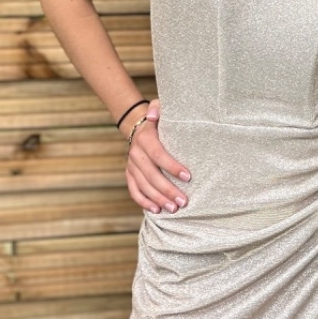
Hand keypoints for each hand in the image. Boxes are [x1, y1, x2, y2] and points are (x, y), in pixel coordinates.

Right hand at [125, 99, 190, 213]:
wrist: (139, 127)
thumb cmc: (158, 120)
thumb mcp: (159, 108)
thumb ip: (158, 108)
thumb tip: (152, 115)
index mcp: (145, 138)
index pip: (158, 154)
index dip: (172, 166)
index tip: (188, 176)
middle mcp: (136, 153)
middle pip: (151, 175)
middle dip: (168, 190)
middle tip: (184, 201)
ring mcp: (131, 165)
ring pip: (144, 186)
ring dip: (158, 199)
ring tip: (174, 208)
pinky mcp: (129, 174)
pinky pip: (134, 191)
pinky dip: (144, 202)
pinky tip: (157, 210)